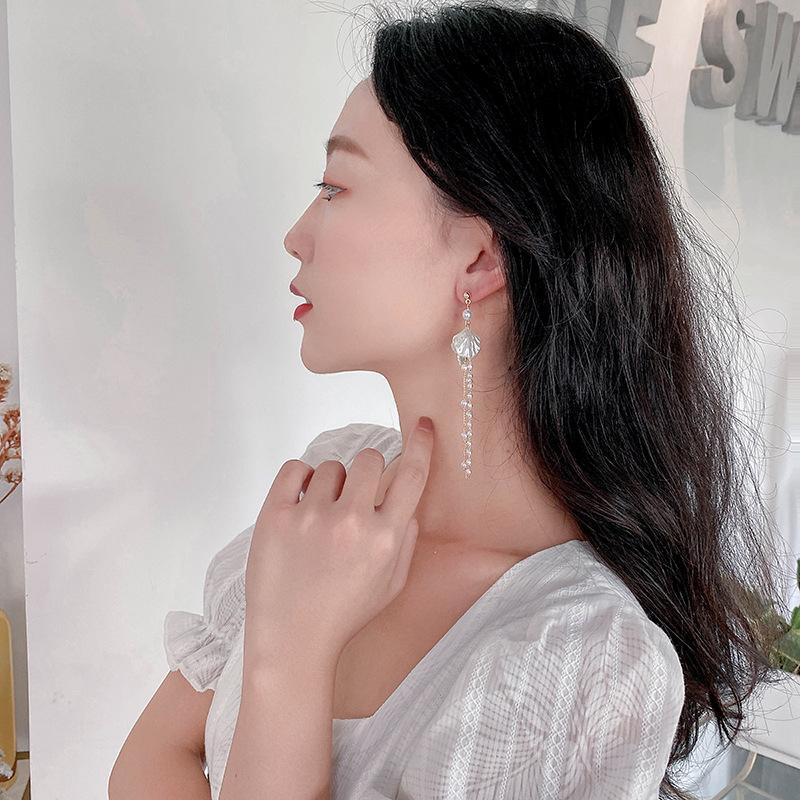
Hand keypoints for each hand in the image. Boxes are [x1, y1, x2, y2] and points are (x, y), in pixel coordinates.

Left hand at [244, 417, 433, 661]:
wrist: (292, 640)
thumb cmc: (344, 615)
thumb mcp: (391, 585)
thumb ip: (405, 542)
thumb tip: (406, 506)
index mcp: (385, 538)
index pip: (412, 476)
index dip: (421, 445)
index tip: (423, 425)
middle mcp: (352, 521)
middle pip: (369, 459)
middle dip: (367, 472)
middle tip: (354, 497)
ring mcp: (311, 516)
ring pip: (330, 467)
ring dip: (330, 485)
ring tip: (321, 517)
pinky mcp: (275, 516)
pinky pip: (293, 469)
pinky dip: (299, 479)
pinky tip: (301, 501)